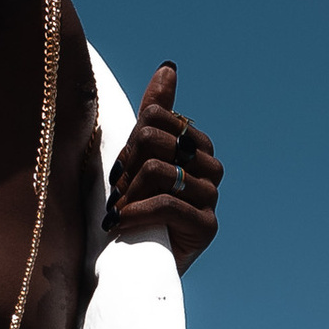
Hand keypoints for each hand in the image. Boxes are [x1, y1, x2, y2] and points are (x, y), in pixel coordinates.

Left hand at [105, 61, 219, 272]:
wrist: (139, 262)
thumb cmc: (139, 205)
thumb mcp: (141, 155)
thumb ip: (156, 111)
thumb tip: (169, 66)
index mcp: (199, 144)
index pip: (156, 116)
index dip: (128, 141)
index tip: (119, 170)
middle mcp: (212, 167)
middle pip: (153, 141)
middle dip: (125, 168)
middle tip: (116, 194)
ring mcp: (212, 197)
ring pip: (157, 171)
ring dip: (126, 194)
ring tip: (118, 212)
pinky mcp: (208, 227)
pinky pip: (166, 206)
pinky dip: (135, 214)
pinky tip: (121, 225)